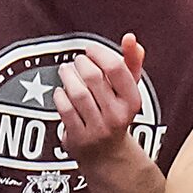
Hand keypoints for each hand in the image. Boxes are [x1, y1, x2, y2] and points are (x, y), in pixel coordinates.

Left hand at [55, 34, 147, 167]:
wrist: (107, 154)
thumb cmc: (116, 113)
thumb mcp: (128, 90)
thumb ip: (131, 63)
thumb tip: (130, 38)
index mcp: (133, 101)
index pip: (117, 68)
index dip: (99, 53)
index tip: (90, 50)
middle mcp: (118, 115)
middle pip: (94, 77)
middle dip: (80, 64)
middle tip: (76, 61)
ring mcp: (98, 128)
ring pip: (77, 93)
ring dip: (67, 76)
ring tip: (65, 70)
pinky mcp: (79, 138)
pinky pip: (65, 109)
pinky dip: (59, 96)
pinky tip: (61, 91)